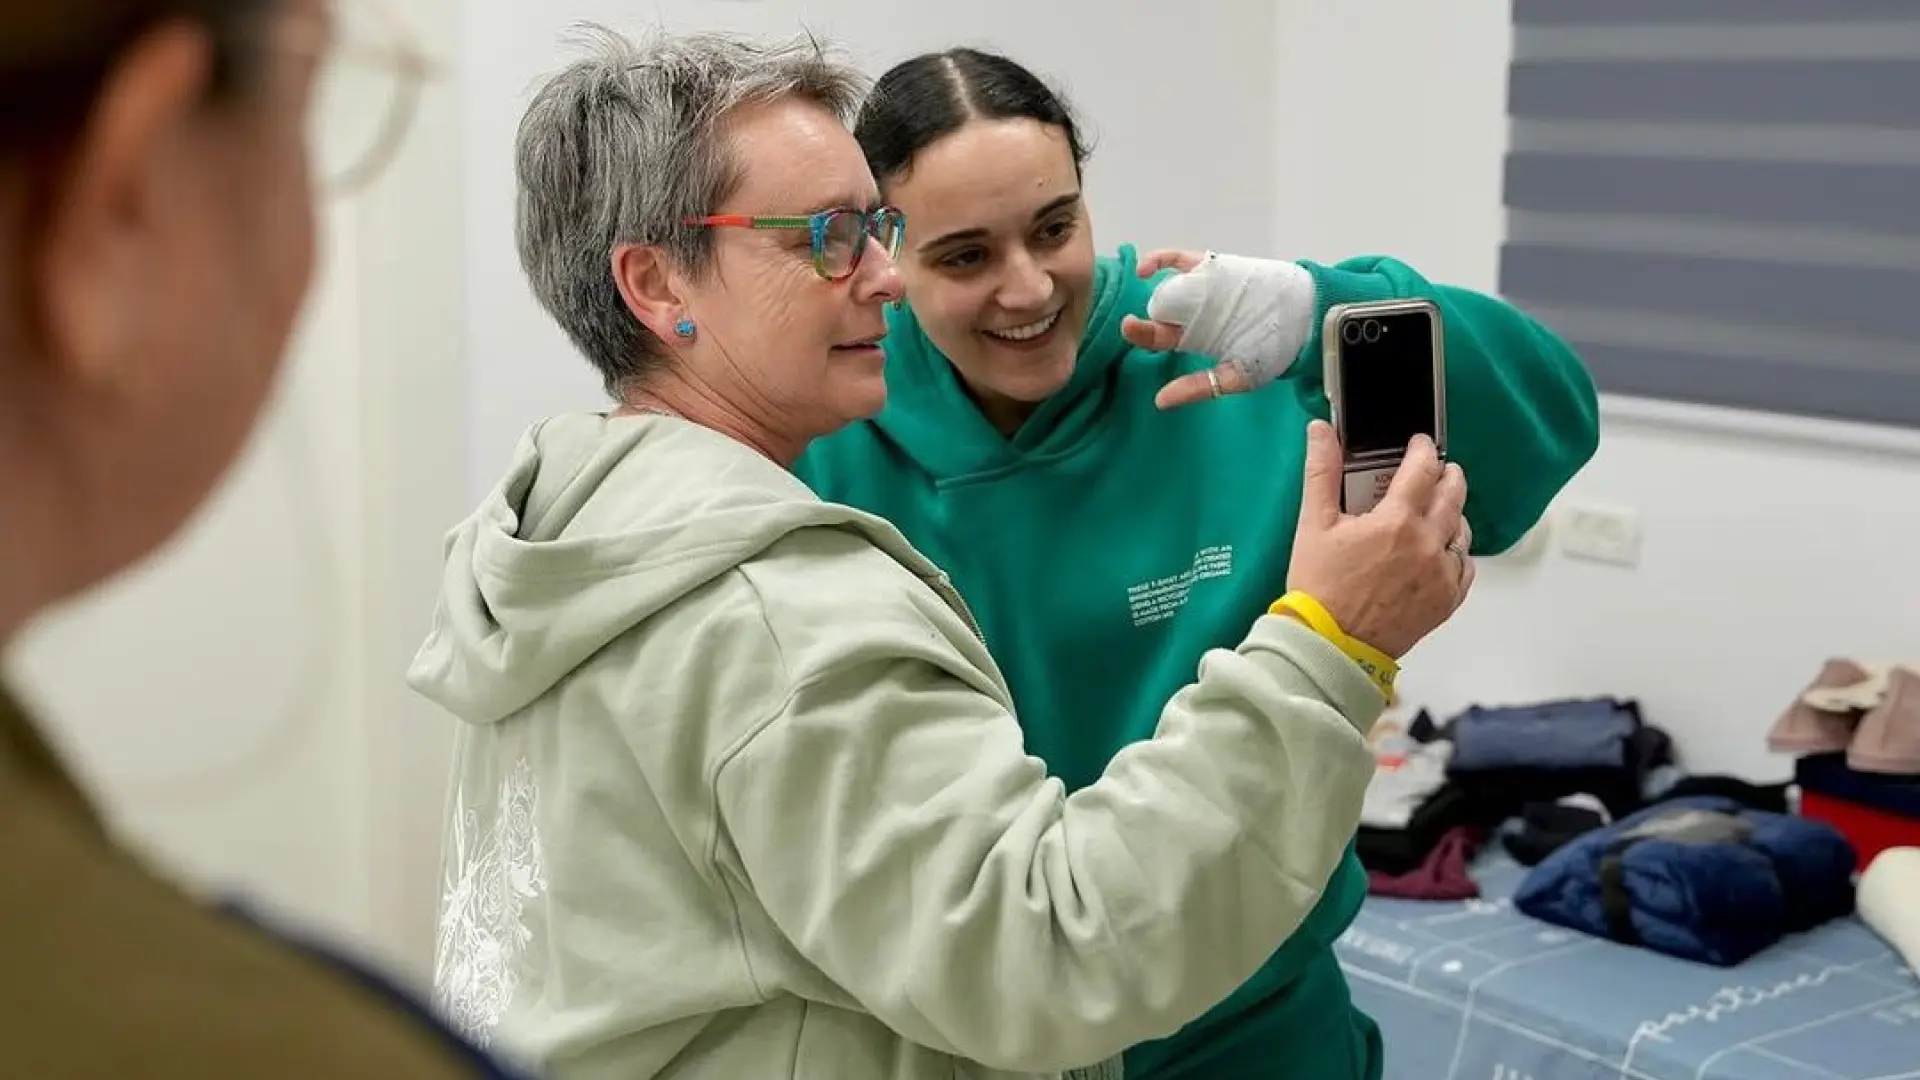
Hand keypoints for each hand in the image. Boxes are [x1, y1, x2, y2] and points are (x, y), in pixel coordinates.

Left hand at [1119, 249, 1317, 409]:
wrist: (1307, 317)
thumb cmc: (1275, 350)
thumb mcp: (1237, 376)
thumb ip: (1200, 387)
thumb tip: (1160, 401)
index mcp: (1197, 338)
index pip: (1161, 338)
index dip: (1143, 335)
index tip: (1131, 331)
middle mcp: (1195, 313)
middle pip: (1160, 312)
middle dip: (1143, 318)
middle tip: (1131, 324)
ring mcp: (1203, 288)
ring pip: (1168, 285)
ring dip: (1151, 288)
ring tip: (1141, 290)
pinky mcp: (1214, 267)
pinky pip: (1181, 260)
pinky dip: (1161, 260)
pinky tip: (1145, 268)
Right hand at [1285, 421, 1472, 657]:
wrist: (1330, 645)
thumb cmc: (1319, 587)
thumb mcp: (1313, 525)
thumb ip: (1322, 472)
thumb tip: (1321, 432)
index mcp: (1396, 521)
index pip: (1423, 469)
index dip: (1423, 450)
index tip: (1419, 445)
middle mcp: (1427, 544)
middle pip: (1453, 494)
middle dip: (1447, 475)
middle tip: (1438, 470)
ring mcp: (1441, 574)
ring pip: (1462, 530)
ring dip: (1453, 513)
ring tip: (1437, 511)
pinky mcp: (1446, 601)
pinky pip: (1465, 567)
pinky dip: (1456, 553)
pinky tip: (1440, 551)